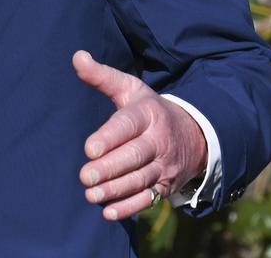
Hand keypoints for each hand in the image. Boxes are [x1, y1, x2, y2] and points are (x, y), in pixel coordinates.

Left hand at [73, 50, 206, 219]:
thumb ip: (102, 76)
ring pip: (140, 180)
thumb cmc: (149, 108)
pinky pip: (148, 199)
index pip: (128, 125)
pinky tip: (109, 212)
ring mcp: (164, 166)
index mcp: (148, 114)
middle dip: (109, 168)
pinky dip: (130, 207)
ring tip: (91, 195)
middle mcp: (158, 141)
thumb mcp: (130, 89)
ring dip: (116, 190)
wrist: (193, 133)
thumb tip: (77, 57)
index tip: (89, 148)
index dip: (109, 137)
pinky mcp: (165, 185)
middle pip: (134, 156)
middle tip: (85, 176)